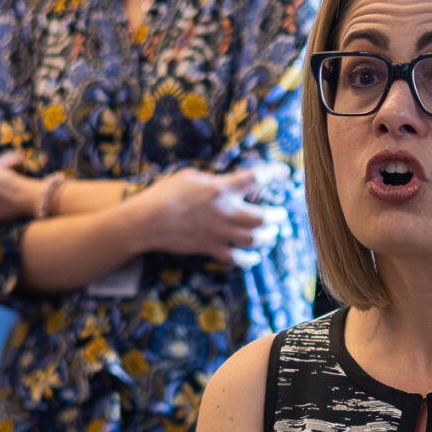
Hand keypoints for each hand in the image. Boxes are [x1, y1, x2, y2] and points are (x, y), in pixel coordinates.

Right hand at [133, 167, 285, 263]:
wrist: (146, 221)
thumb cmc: (165, 193)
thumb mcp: (192, 176)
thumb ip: (216, 180)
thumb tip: (230, 183)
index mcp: (221, 188)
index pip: (257, 177)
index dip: (275, 173)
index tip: (285, 173)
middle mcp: (225, 211)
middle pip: (264, 217)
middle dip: (278, 216)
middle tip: (280, 213)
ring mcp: (219, 233)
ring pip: (255, 239)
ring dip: (268, 236)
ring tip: (271, 233)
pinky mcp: (211, 248)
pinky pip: (238, 259)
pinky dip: (250, 259)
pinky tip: (254, 256)